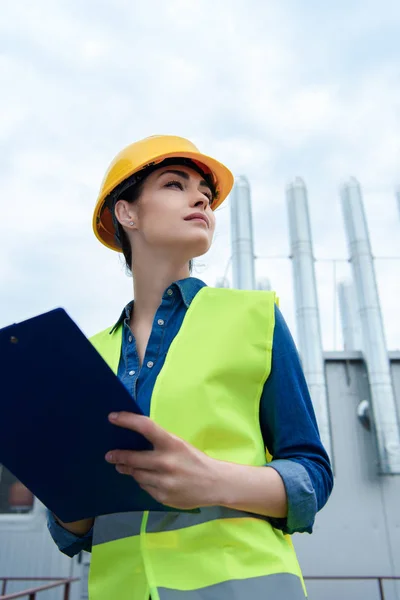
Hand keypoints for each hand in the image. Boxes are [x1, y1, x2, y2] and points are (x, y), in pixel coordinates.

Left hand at [105, 412, 219, 509]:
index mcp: (172, 444)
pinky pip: (145, 487)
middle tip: (110, 455)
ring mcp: (163, 481)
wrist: (215, 484)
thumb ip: (159, 442)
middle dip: (118, 456)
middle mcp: (166, 462)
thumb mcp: (179, 445)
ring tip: (124, 466)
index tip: (113, 417)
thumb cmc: (194, 459)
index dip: (127, 420)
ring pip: (136, 474)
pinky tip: (148, 478)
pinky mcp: (162, 496)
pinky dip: (143, 481)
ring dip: (130, 470)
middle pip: (133, 458)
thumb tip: (133, 440)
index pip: (146, 427)